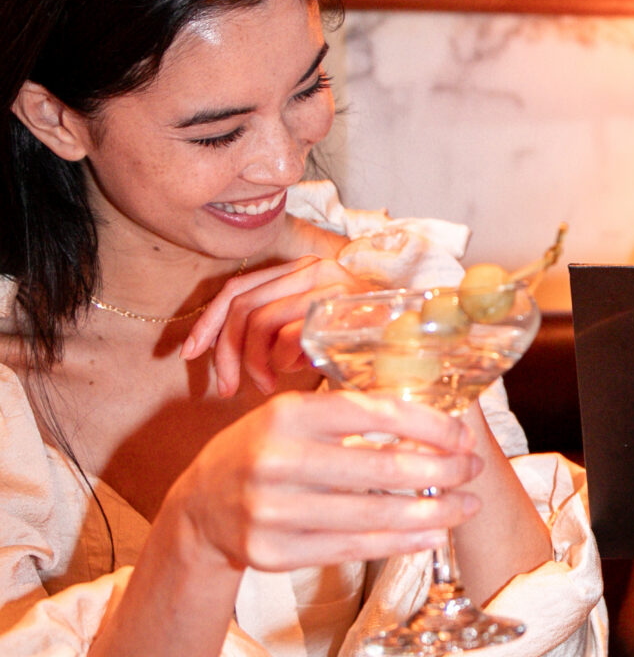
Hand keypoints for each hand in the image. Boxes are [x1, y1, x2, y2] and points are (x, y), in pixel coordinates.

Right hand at [164, 389, 484, 575]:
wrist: (200, 506)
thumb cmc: (264, 450)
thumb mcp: (292, 416)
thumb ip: (350, 413)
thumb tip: (432, 416)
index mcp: (286, 414)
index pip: (375, 412)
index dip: (428, 424)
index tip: (463, 435)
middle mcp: (276, 460)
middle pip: (382, 467)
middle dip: (441, 469)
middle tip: (473, 469)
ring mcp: (272, 511)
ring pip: (374, 514)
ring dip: (432, 512)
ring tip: (465, 506)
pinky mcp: (273, 553)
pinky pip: (353, 548)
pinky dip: (400, 542)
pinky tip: (431, 534)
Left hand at [180, 257, 363, 395]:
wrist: (422, 345)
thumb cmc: (364, 347)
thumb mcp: (308, 334)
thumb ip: (273, 332)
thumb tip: (221, 354)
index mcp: (302, 270)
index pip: (238, 289)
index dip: (207, 323)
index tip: (188, 354)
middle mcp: (314, 268)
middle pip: (241, 307)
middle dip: (224, 353)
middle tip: (226, 388)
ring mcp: (329, 284)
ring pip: (258, 321)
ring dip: (253, 361)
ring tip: (266, 384)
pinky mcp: (342, 305)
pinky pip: (288, 334)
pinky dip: (283, 359)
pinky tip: (294, 373)